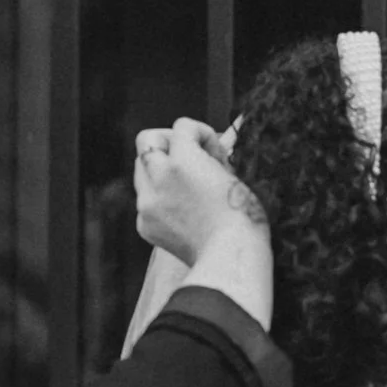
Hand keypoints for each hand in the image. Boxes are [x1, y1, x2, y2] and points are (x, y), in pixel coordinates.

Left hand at [135, 119, 263, 263]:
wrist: (230, 261)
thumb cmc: (245, 219)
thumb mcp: (238, 177)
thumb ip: (219, 155)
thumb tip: (222, 141)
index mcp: (183, 160)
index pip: (182, 126)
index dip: (203, 134)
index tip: (216, 153)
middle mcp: (159, 177)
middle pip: (148, 141)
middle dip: (169, 144)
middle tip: (189, 158)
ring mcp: (147, 203)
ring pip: (142, 170)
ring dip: (161, 170)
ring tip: (188, 187)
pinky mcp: (144, 224)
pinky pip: (145, 199)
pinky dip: (160, 199)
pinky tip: (184, 212)